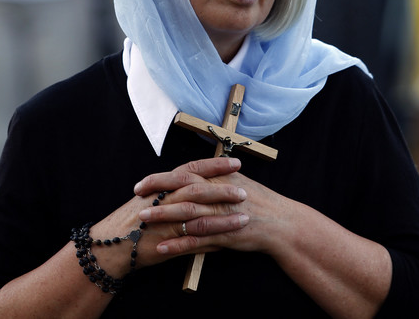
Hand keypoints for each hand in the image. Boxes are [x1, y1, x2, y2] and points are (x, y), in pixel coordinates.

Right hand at [88, 157, 248, 272]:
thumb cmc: (129, 222)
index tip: (235, 162)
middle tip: (245, 189)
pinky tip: (228, 242)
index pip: (192, 169)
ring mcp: (166, 219)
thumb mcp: (150, 200)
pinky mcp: (167, 239)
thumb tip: (197, 188)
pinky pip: (193, 239)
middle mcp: (165, 198)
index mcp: (163, 185)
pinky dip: (211, 240)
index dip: (214, 166)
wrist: (110, 245)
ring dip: (224, 216)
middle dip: (224, 188)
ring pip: (200, 214)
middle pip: (199, 188)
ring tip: (245, 217)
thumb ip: (172, 194)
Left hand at [134, 158, 289, 257]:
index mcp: (219, 178)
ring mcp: (221, 215)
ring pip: (187, 214)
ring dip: (163, 217)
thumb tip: (192, 171)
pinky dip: (178, 244)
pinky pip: (197, 240)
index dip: (161, 178)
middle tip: (137, 200)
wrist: (281, 223)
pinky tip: (161, 247)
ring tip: (143, 220)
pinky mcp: (225, 235)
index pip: (185, 172)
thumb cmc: (258, 200)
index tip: (142, 184)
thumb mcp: (236, 181)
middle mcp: (218, 194)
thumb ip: (214, 176)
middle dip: (157, 195)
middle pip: (183, 190)